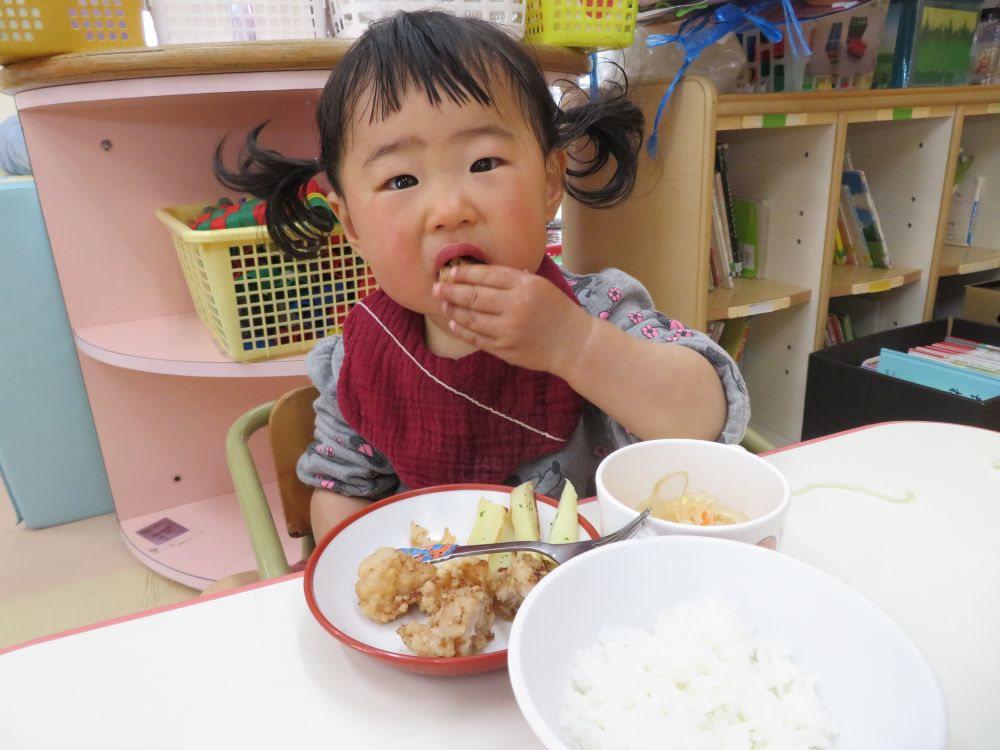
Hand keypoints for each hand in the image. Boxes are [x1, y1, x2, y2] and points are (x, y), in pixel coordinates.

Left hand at [432, 263, 593, 375]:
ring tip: (443, 304)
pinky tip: (454, 323)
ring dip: (453, 310)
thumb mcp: (541, 285)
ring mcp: (507, 330)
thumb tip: (482, 273)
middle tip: (437, 287)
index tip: (451, 272)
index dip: (465, 273)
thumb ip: (514, 278)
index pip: (487, 276)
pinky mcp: (504, 349)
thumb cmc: (558, 311)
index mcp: (524, 286)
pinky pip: (476, 338)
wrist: (573, 344)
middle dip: (451, 291)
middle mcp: (514, 307)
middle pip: (474, 296)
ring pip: (471, 318)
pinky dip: (462, 330)